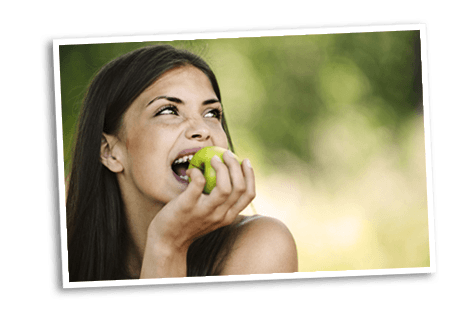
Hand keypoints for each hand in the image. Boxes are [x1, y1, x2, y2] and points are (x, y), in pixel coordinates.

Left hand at [140, 150, 254, 277]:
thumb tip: (225, 174)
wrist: (167, 242)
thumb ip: (220, 203)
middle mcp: (220, 215)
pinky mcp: (188, 206)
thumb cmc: (188, 224)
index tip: (244, 161)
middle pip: (239, 188)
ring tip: (213, 159)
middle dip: (236, 166)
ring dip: (222, 168)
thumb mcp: (210, 217)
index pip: (249, 194)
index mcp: (228, 216)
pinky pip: (199, 183)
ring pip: (224, 188)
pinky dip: (198, 172)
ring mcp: (205, 212)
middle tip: (227, 154)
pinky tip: (192, 170)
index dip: (250, 175)